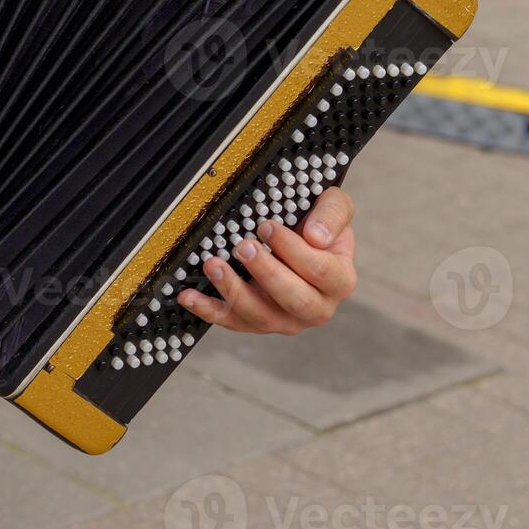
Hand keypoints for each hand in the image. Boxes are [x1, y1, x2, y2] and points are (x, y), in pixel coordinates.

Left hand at [178, 187, 356, 334]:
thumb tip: (316, 236)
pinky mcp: (256, 322)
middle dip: (266, 273)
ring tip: (213, 264)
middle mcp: (316, 307)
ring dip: (234, 291)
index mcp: (339, 281)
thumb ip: (333, 215)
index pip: (320, 271)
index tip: (267, 227)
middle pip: (294, 300)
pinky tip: (189, 295)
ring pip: (261, 316)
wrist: (302, 238)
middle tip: (243, 247)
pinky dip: (208, 309)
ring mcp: (285, 320)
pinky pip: (231, 321)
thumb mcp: (335, 206)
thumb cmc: (318, 223)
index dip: (293, 250)